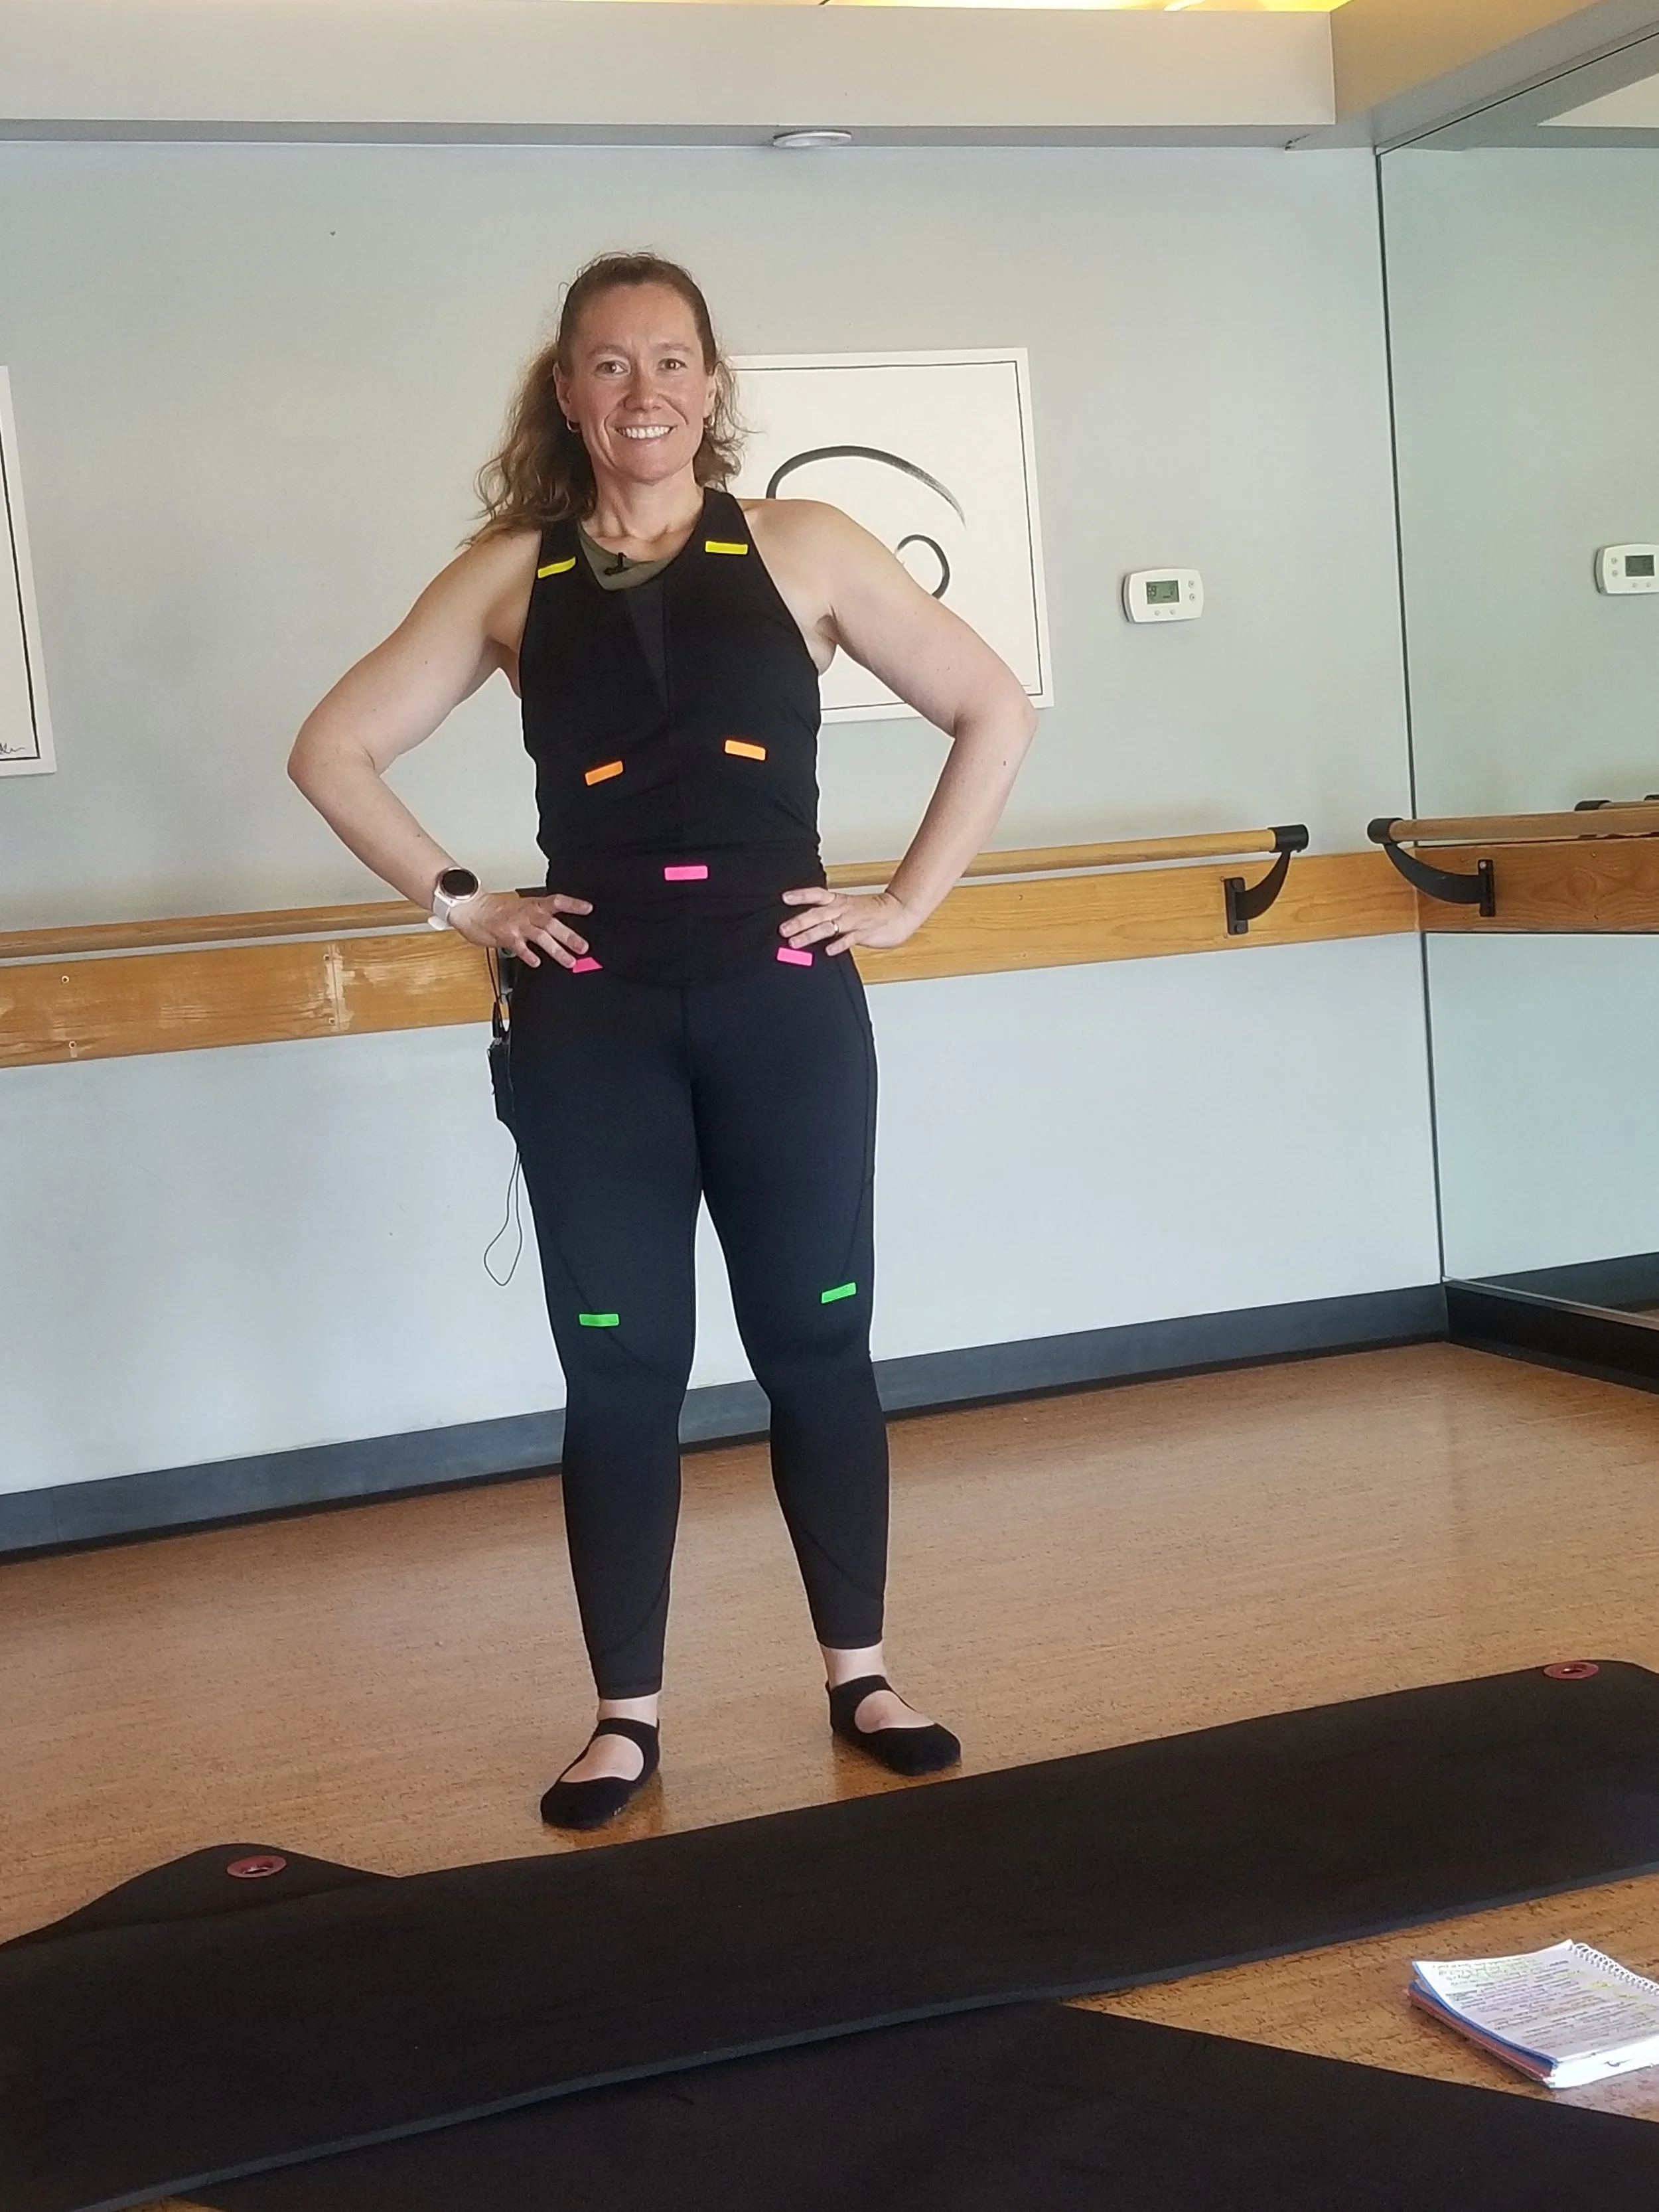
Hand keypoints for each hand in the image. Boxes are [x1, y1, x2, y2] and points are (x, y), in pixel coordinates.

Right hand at [450, 889, 593, 968]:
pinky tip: (537, 962)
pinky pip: (519, 947)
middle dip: (569, 936)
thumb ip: (543, 919)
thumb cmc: (502, 913)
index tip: (589, 908)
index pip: (557, 901)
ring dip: (556, 950)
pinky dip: (528, 955)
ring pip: (540, 936)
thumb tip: (564, 932)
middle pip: (551, 923)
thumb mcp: (525, 909)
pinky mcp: (506, 937)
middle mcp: (528, 914)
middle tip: (584, 947)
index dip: (573, 904)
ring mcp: (517, 925)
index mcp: (535, 905)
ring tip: (569, 961)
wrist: (475, 911)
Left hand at [779, 886, 919, 956]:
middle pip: (818, 914)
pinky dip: (839, 945)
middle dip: (799, 921)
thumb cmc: (870, 911)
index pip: (817, 894)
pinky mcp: (863, 934)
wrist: (898, 912)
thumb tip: (804, 923)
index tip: (785, 898)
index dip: (801, 895)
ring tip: (795, 943)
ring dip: (810, 935)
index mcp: (838, 900)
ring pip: (828, 927)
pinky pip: (849, 939)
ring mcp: (853, 921)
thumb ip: (827, 915)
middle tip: (783, 929)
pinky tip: (828, 950)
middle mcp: (843, 909)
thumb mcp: (846, 907)